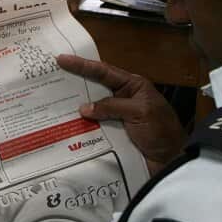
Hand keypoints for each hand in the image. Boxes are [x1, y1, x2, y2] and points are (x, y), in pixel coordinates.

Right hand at [56, 56, 184, 175]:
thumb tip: (83, 108)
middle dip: (74, 83)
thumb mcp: (140, 113)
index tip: (62, 59)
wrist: (171, 162)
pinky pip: (93, 128)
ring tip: (51, 102)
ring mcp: (116, 117)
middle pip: (94, 88)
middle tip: (51, 78)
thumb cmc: (161, 131)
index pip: (104, 72)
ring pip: (91, 109)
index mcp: (132, 86)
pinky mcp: (112, 135)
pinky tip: (64, 126)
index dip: (83, 65)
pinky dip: (80, 127)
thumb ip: (112, 107)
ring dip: (74, 107)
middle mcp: (122, 99)